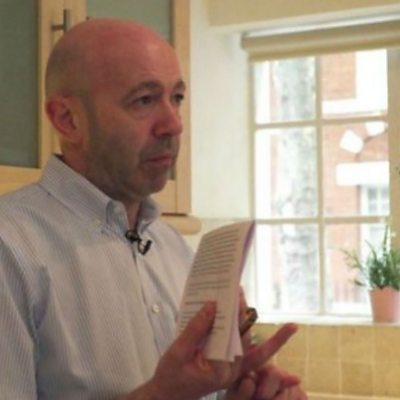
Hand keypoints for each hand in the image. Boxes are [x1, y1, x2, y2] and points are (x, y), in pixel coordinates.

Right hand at [140, 302, 296, 399]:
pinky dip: (230, 326)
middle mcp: (232, 369)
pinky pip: (232, 342)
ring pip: (241, 339)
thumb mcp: (179, 351)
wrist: (166, 395)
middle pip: (245, 337)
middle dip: (243, 313)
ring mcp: (231, 367)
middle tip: (238, 290)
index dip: (238, 314)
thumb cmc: (170, 376)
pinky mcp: (225, 363)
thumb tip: (212, 305)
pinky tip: (224, 311)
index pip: (236, 337)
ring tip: (233, 296)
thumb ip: (196, 329)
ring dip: (238, 317)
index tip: (237, 294)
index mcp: (223, 369)